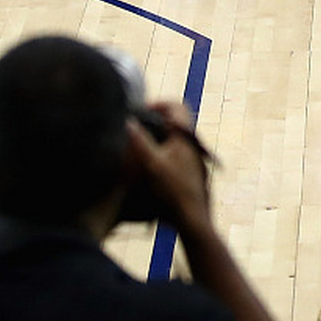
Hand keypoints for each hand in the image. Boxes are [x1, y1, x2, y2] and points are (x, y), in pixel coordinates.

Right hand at [125, 102, 211, 226]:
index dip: (159, 103)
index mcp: (185, 136)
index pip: (177, 106)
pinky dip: (161, 148)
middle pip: (175, 120)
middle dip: (156, 118)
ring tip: (138, 142)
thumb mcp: (152, 164)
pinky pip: (174, 150)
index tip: (142, 109)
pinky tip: (146, 162)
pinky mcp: (188, 169)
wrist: (192, 216)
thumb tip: (128, 121)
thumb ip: (140, 141)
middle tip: (137, 124)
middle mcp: (191, 143)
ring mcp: (191, 156)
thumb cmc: (174, 189)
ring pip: (174, 136)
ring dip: (157, 135)